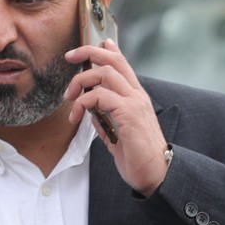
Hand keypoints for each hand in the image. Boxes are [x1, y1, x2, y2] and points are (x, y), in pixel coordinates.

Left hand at [63, 39, 168, 195]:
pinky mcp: (129, 114)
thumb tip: (91, 116)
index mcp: (136, 98)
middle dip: (89, 52)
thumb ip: (107, 121)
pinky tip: (77, 115)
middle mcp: (137, 96)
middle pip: (114, 60)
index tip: (86, 50)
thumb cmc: (139, 158)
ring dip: (81, 81)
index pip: (122, 64)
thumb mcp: (118, 135)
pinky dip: (83, 102)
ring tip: (69, 97)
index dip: (105, 50)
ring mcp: (135, 103)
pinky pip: (101, 96)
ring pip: (105, 73)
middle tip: (69, 57)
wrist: (155, 174)